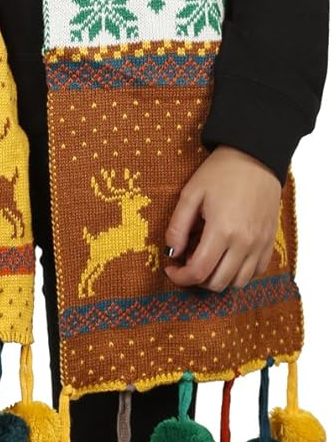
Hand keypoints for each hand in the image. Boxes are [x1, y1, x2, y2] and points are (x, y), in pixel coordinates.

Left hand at [163, 145, 282, 291]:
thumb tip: (171, 252)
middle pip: (218, 283)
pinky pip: (256, 273)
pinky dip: (239, 274)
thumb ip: (178, 226)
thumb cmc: (221, 173)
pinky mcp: (270, 242)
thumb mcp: (191, 193)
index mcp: (222, 230)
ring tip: (207, 260)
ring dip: (218, 279)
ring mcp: (260, 245)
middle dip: (196, 280)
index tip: (170, 268)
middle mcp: (244, 243)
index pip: (198, 272)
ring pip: (238, 283)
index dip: (180, 277)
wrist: (255, 157)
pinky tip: (227, 258)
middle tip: (187, 263)